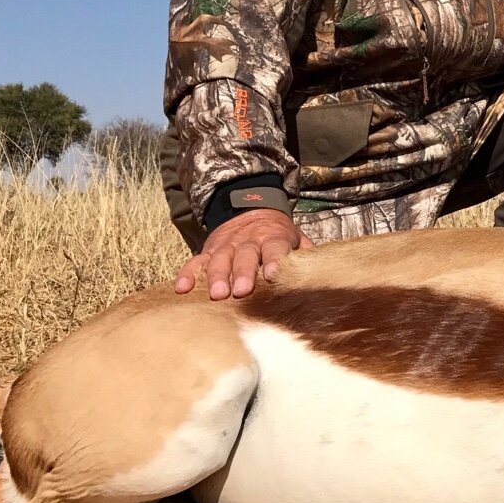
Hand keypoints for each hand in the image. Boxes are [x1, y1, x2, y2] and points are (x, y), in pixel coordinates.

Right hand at [174, 209, 313, 299]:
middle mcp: (248, 241)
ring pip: (220, 260)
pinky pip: (196, 262)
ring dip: (217, 277)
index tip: (272, 275)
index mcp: (273, 237)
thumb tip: (322, 270)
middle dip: (242, 273)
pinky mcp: (208, 251)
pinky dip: (187, 274)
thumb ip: (305, 252)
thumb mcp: (295, 237)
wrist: (249, 207)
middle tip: (240, 292)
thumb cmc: (277, 233)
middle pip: (245, 256)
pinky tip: (181, 289)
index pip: (274, 248)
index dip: (273, 260)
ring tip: (216, 295)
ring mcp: (226, 245)